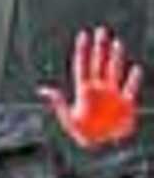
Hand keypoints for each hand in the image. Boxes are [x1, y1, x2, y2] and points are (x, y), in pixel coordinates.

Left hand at [39, 26, 141, 148]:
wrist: (101, 147)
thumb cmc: (83, 133)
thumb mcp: (67, 118)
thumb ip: (58, 102)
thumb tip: (42, 89)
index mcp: (84, 91)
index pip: (82, 66)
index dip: (83, 51)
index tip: (83, 35)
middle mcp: (99, 88)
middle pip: (100, 63)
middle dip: (100, 47)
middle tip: (101, 30)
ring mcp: (114, 94)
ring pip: (115, 71)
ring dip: (116, 58)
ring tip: (116, 43)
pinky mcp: (127, 104)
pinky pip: (130, 89)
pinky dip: (132, 80)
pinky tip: (135, 70)